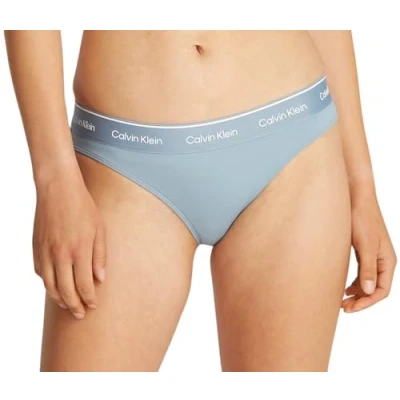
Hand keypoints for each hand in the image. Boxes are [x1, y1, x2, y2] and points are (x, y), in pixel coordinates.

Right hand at [33, 165, 106, 319]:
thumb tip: (100, 278)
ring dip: (59, 299)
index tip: (93, 306)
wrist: (58, 189)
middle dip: (74, 306)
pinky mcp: (36, 248)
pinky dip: (48, 284)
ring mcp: (45, 252)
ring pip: (50, 285)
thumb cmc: (83, 207)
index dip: (89, 298)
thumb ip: (100, 255)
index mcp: (79, 250)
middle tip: (80, 314)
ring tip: (68, 305)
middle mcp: (60, 255)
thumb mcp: (99, 229)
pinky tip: (55, 287)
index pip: (83, 285)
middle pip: (66, 291)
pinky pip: (41, 273)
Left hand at [342, 195, 395, 311]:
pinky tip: (344, 287)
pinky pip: (361, 273)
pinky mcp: (363, 251)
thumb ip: (367, 268)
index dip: (367, 302)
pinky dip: (354, 283)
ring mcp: (373, 256)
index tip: (350, 308)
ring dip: (357, 293)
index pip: (382, 291)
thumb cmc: (362, 219)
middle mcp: (383, 260)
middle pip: (375, 289)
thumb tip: (370, 291)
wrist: (355, 198)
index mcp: (388, 261)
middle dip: (361, 300)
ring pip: (367, 282)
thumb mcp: (365, 245)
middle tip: (343, 308)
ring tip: (342, 302)